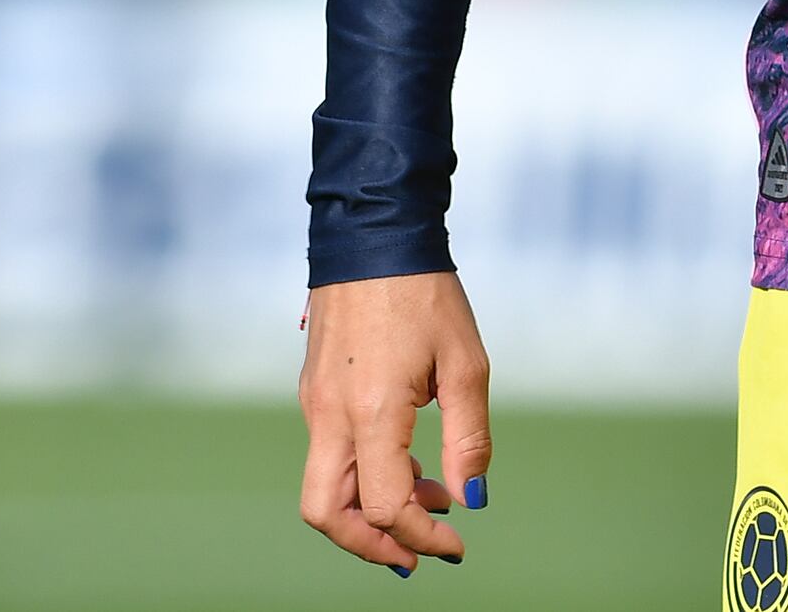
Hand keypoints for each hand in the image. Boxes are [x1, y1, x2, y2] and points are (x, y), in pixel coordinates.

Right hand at [300, 270, 490, 574]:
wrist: (373, 234)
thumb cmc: (426, 294)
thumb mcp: (466, 363)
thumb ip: (468, 437)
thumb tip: (472, 499)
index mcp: (371, 410)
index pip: (384, 506)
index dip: (421, 536)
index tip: (458, 542)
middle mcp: (329, 414)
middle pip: (327, 513)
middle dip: (371, 545)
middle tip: (420, 553)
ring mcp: (314, 404)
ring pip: (323, 489)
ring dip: (368, 512)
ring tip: (428, 506)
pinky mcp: (314, 392)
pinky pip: (330, 455)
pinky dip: (363, 478)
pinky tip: (409, 465)